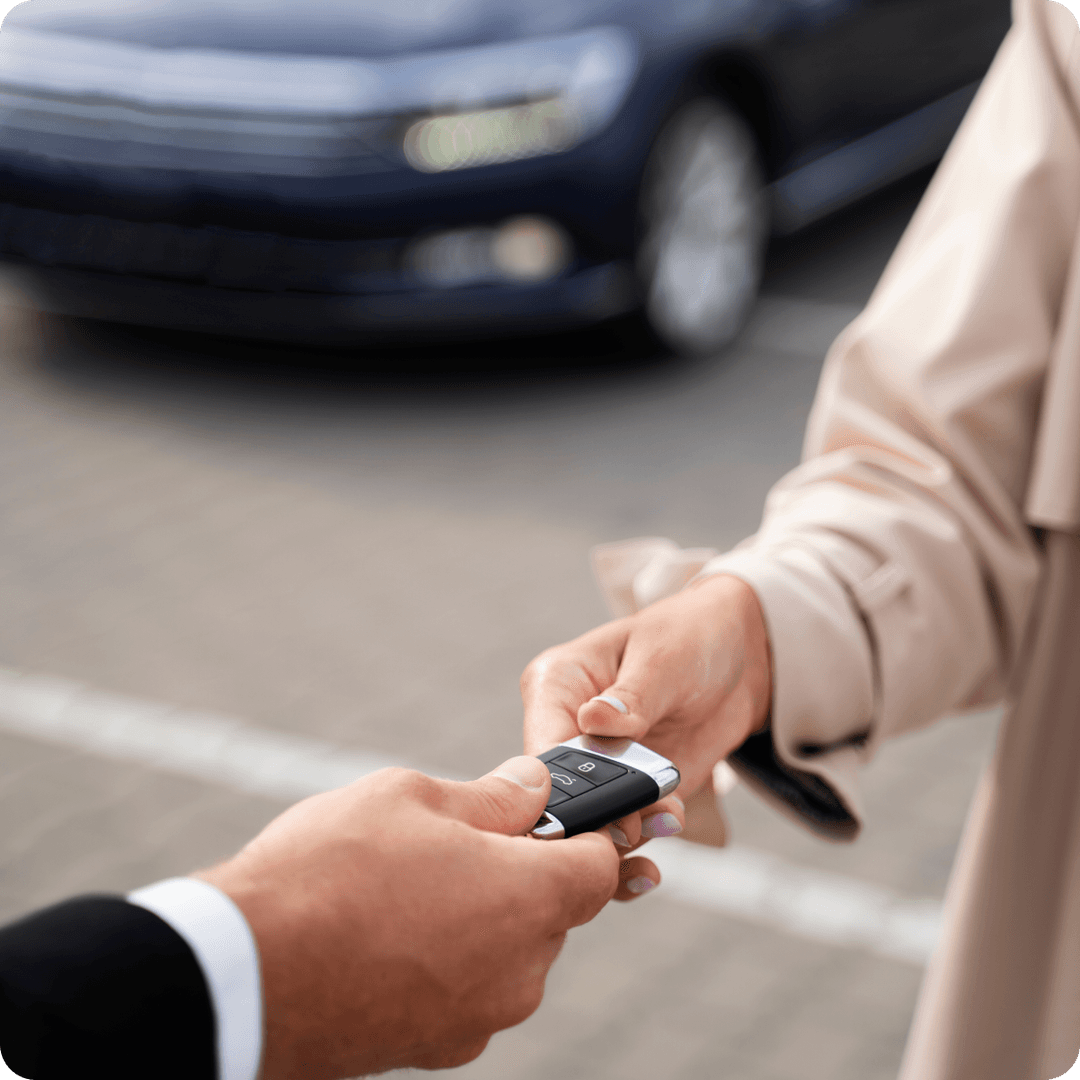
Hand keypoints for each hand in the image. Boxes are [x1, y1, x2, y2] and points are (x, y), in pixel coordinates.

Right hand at [198, 757, 617, 1079]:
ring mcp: (478, 1019)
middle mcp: (520, 971)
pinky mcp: (435, 1048)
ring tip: (406, 886)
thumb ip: (491, 796)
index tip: (546, 816)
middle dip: (519, 872)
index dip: (581, 834)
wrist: (244, 974)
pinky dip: (446, 960)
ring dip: (479, 918)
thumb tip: (533, 787)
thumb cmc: (329, 873)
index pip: (598, 866)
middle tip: (453, 842)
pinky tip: (387, 932)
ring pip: (507, 951)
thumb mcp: (411, 798)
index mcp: (529, 899)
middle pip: (551, 910)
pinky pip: (467, 989)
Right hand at [521, 574, 771, 860]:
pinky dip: (640, 847)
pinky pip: (624, 834)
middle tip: (631, 828)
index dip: (558, 788)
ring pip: (588, 826)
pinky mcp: (630, 794)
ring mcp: (598, 769)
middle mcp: (566, 731)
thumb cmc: (692, 635)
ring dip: (624, 837)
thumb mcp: (663, 656)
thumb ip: (631, 697)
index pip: (541, 747)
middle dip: (593, 821)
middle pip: (558, 797)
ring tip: (665, 819)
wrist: (741, 656)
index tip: (591, 810)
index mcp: (555, 686)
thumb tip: (594, 721)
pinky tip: (665, 837)